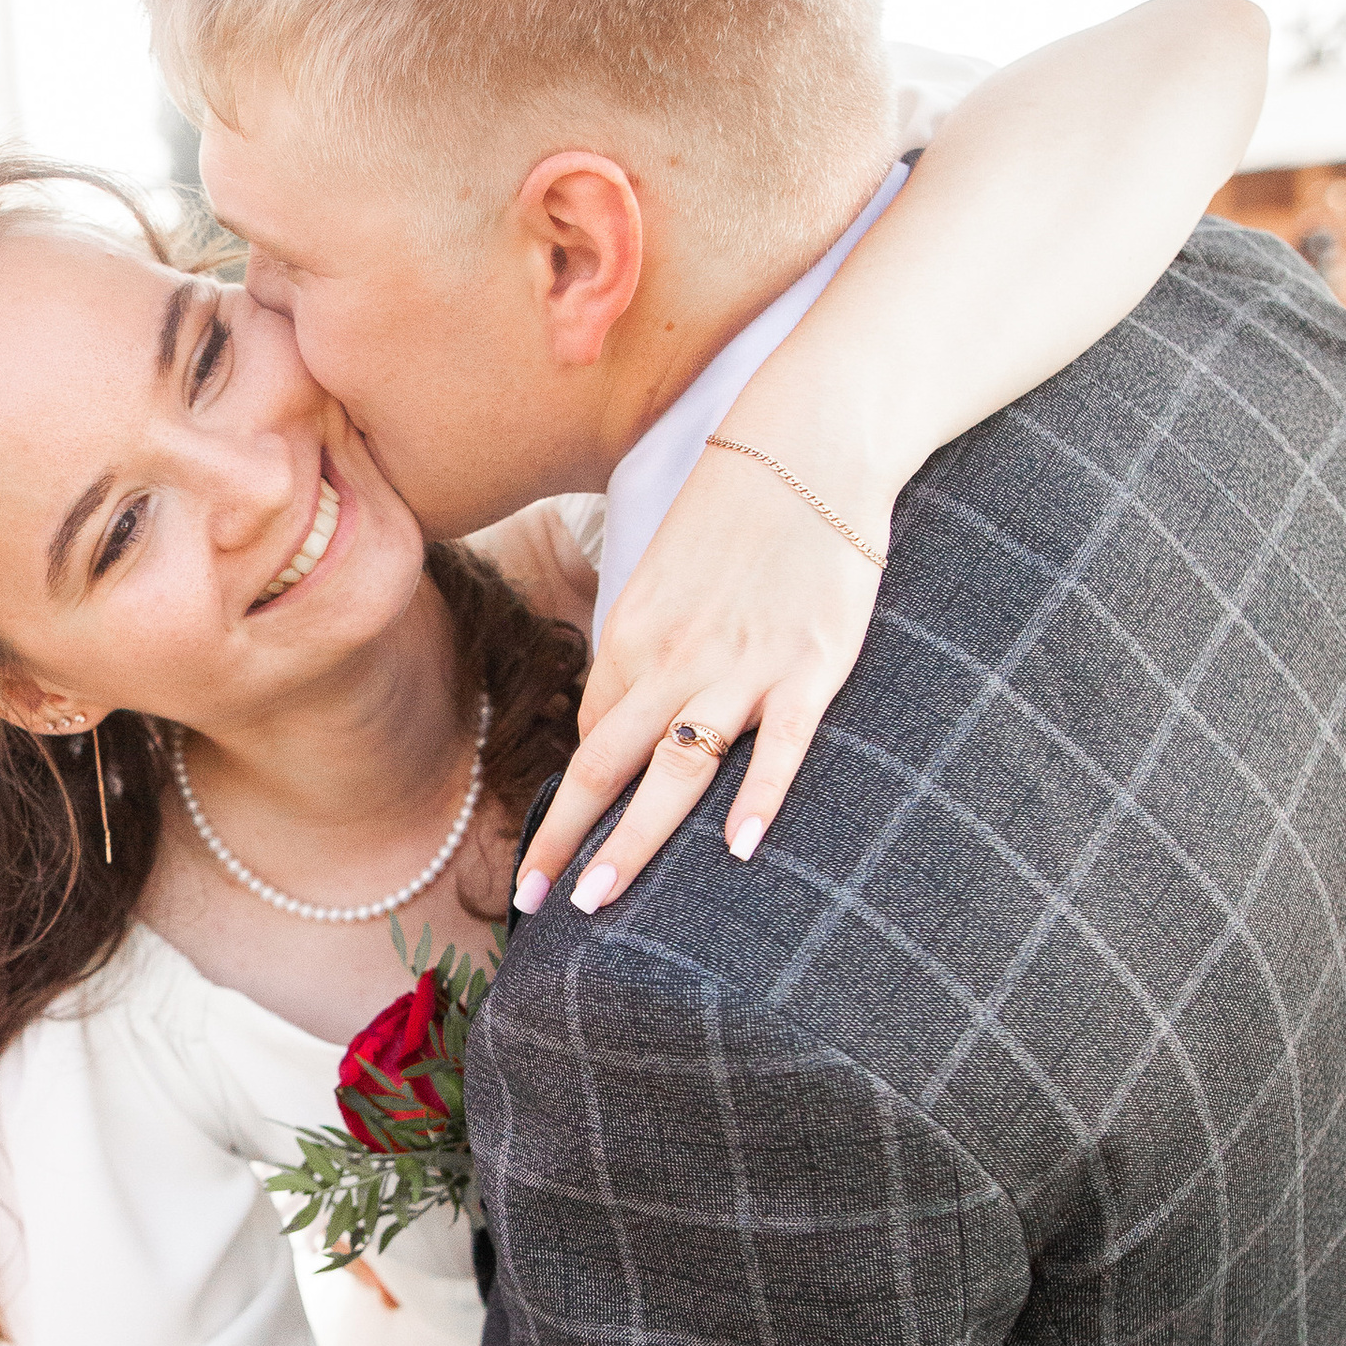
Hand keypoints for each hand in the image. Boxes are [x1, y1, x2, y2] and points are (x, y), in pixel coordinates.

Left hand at [514, 438, 886, 913]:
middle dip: (564, 840)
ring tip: (597, 903)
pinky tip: (737, 853)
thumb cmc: (737, 506)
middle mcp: (675, 657)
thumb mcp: (666, 571)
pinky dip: (760, 800)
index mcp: (633, 631)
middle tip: (533, 903)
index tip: (558, 851)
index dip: (576, 796)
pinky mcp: (813, 667)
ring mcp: (745, 667)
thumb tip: (621, 712)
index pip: (594, 731)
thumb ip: (646, 644)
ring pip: (675, 771)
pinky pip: (781, 748)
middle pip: (605, 765)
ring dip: (633, 843)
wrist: (811, 442)